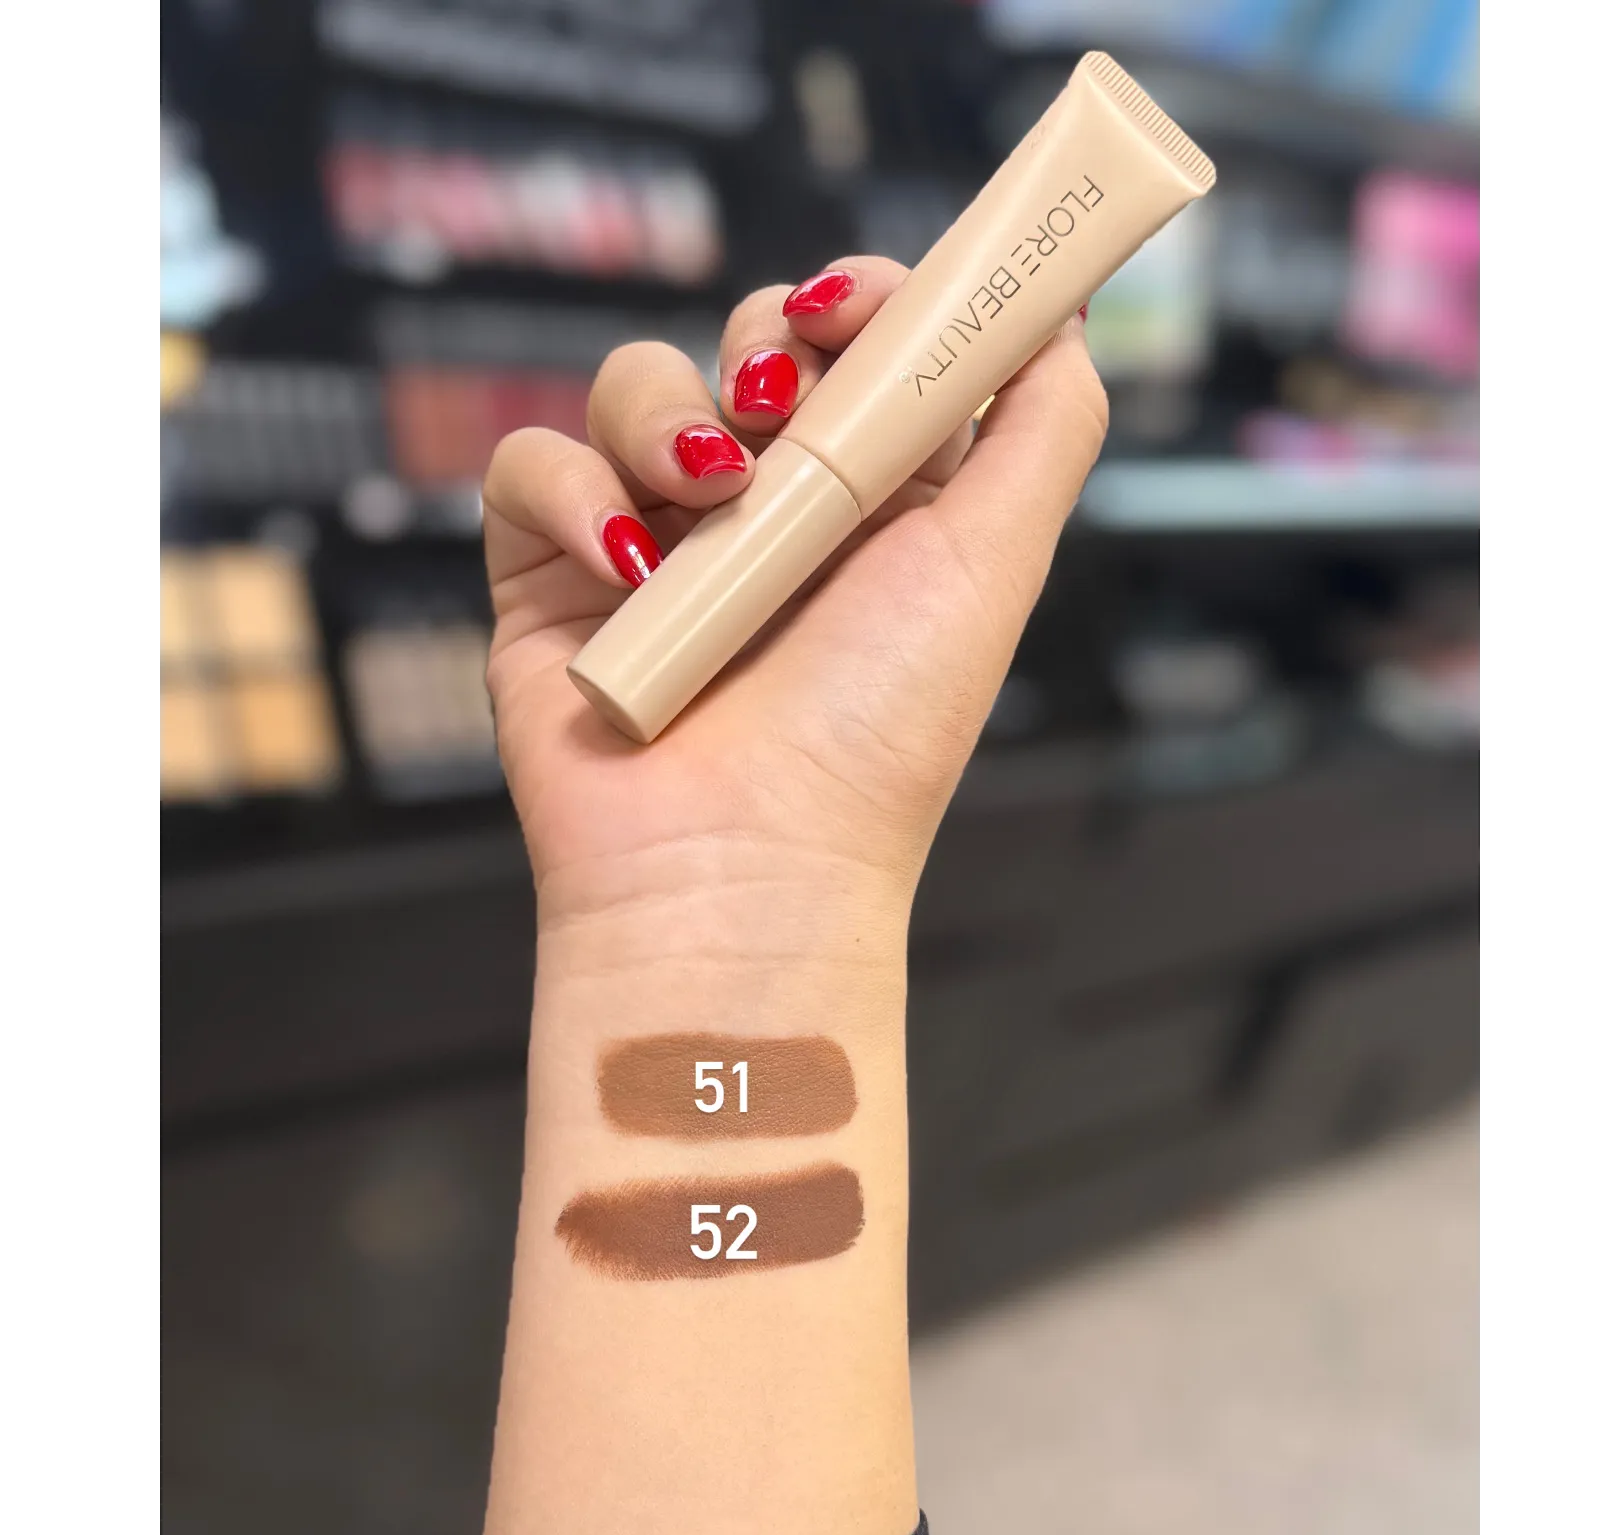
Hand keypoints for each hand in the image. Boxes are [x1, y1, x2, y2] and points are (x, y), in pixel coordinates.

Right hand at [482, 258, 1107, 920]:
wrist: (745, 871)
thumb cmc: (878, 734)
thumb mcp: (992, 566)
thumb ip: (1042, 430)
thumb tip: (1052, 315)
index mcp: (870, 504)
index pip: (857, 347)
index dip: (858, 299)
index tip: (854, 309)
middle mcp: (763, 513)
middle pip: (746, 344)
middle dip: (763, 343)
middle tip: (780, 409)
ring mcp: (653, 541)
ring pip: (633, 386)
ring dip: (665, 415)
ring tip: (706, 498)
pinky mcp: (553, 579)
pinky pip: (529, 468)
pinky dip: (570, 492)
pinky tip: (626, 569)